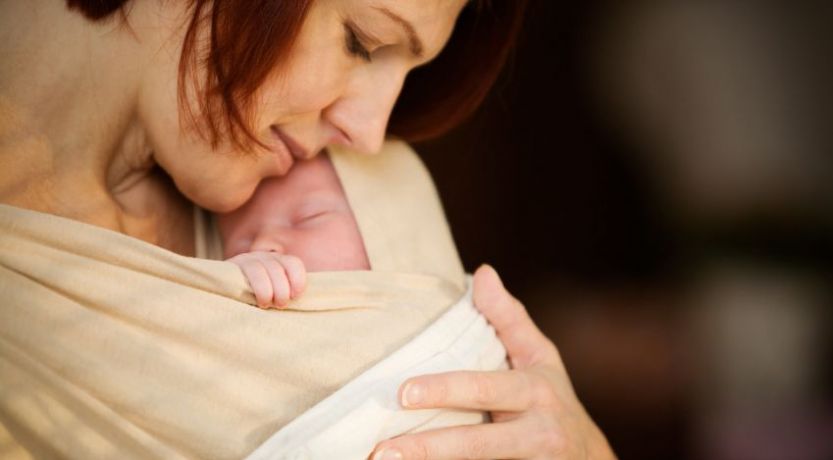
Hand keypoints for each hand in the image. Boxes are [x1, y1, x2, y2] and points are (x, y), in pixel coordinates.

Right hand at [227, 251, 306, 308]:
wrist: (224, 296)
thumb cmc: (256, 299)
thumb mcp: (275, 293)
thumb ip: (287, 293)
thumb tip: (304, 303)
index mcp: (278, 262)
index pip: (293, 263)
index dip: (298, 279)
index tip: (296, 296)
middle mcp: (264, 257)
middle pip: (278, 268)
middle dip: (282, 289)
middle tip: (280, 305)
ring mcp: (247, 259)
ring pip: (261, 269)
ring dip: (266, 290)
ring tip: (265, 304)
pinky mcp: (232, 266)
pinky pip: (246, 272)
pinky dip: (254, 286)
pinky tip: (253, 300)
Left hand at [371, 265, 614, 458]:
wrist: (591, 458)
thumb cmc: (550, 398)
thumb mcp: (539, 356)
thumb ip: (508, 318)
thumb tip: (481, 272)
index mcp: (536, 390)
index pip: (483, 389)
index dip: (443, 390)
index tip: (403, 391)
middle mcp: (539, 432)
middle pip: (478, 443)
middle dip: (429, 447)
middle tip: (384, 450)